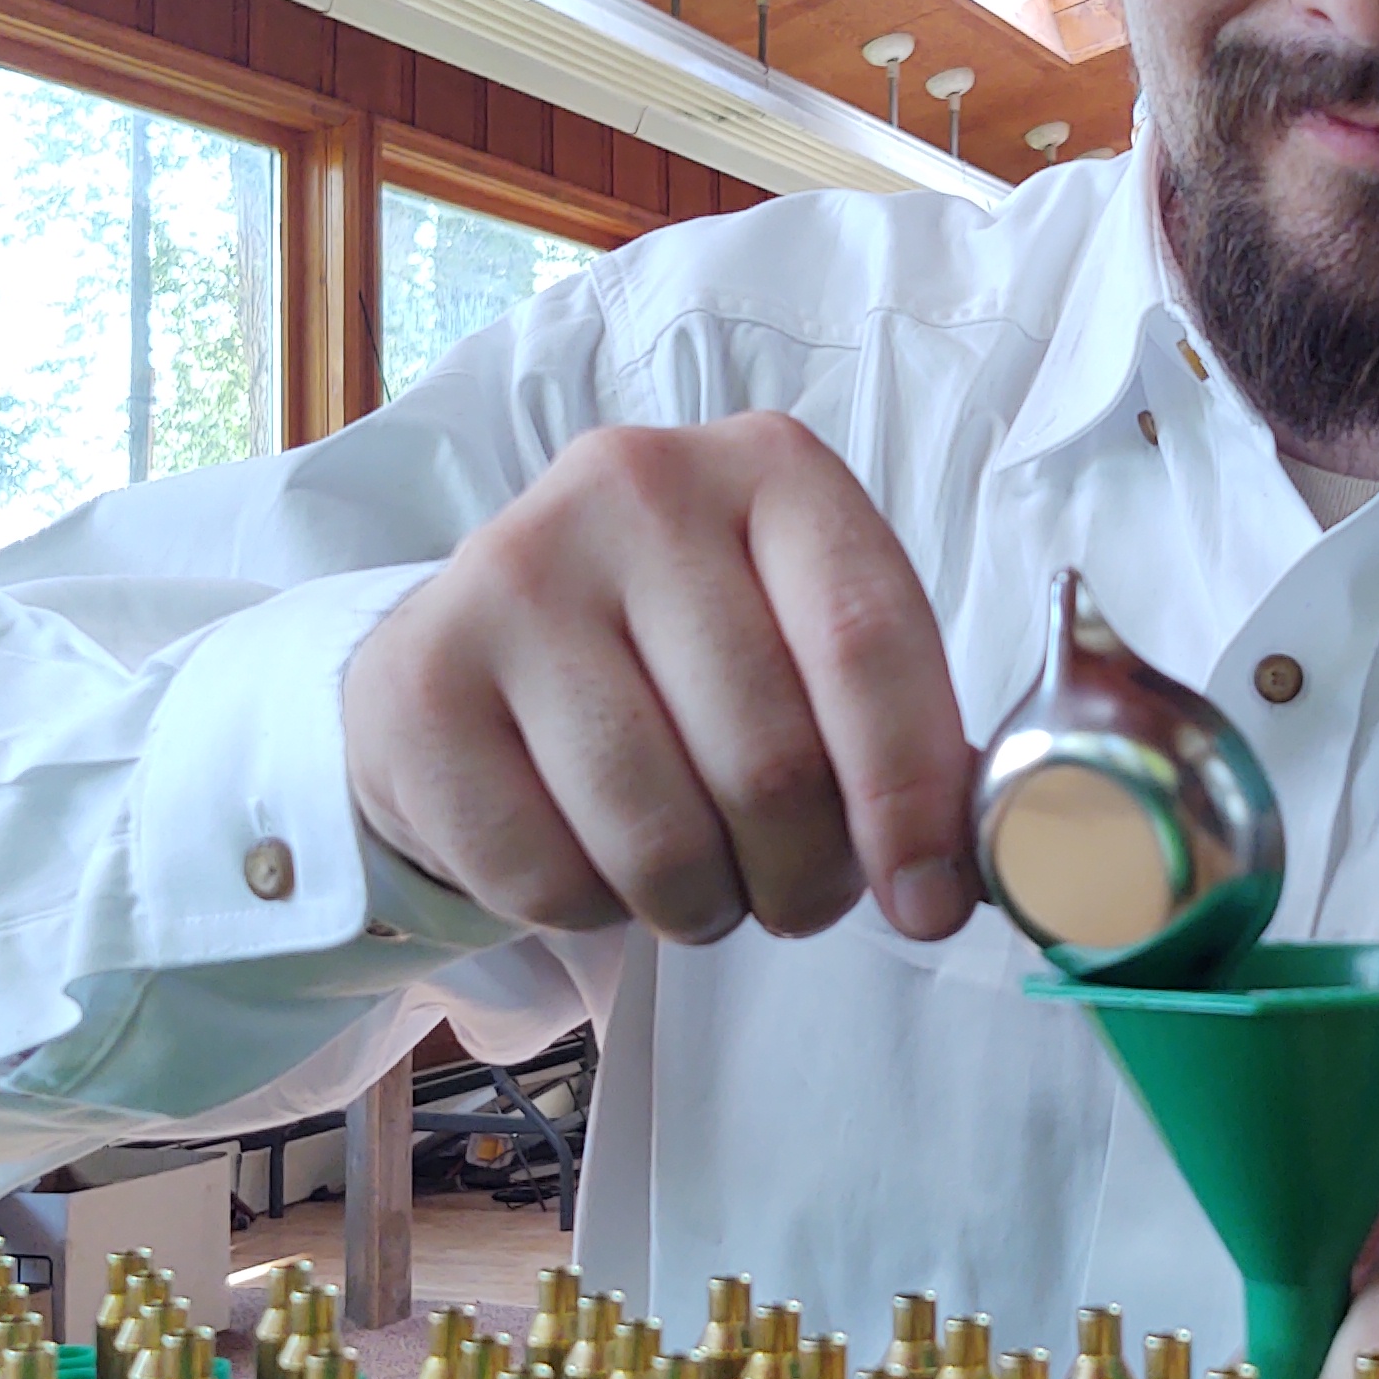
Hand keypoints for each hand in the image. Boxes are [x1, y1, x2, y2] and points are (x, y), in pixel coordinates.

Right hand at [343, 414, 979, 945]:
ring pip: (660, 837)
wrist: (476, 653)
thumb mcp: (802, 647)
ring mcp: (514, 575)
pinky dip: (592, 911)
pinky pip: (549, 875)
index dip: (911, 797)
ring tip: (700, 880)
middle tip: (796, 895)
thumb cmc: (674, 660)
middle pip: (770, 759)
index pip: (866, 640)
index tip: (928, 901)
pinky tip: (590, 855)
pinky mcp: (422, 682)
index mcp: (768, 467)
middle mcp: (635, 488)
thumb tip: (956, 875)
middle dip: (806, 877)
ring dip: (702, 906)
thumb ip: (897, 734)